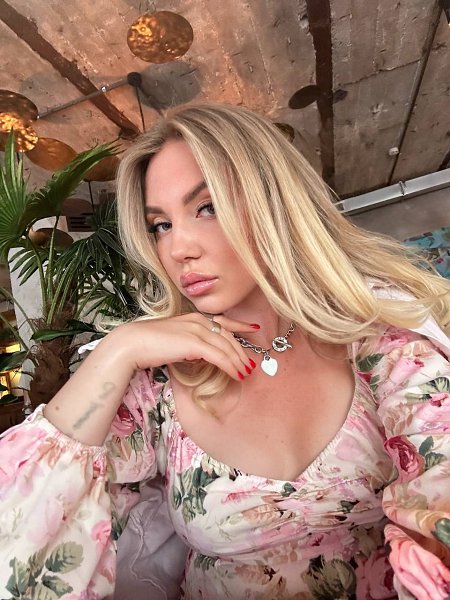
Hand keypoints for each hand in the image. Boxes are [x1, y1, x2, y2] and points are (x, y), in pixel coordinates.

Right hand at [115, 313, 257, 380]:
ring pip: (227, 347)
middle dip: (242, 351)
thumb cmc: (147, 344)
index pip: (223, 321)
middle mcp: (199, 321)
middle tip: (251, 364)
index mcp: (194, 317)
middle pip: (228, 336)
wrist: (132, 343)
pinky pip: (220, 356)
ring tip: (246, 373)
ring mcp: (197, 331)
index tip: (253, 328)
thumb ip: (188, 344)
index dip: (240, 325)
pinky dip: (231, 366)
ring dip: (239, 361)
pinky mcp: (195, 343)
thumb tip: (198, 355)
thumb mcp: (174, 340)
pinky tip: (237, 375)